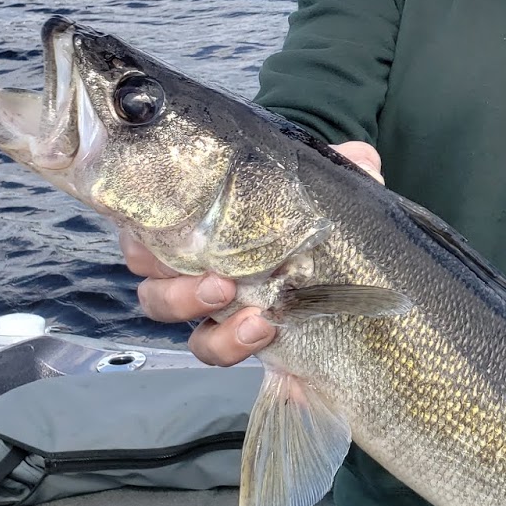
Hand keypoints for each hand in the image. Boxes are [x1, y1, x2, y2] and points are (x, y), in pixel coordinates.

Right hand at [121, 140, 382, 365]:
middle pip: (144, 263)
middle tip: (217, 276)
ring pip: (163, 304)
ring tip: (234, 299)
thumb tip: (361, 158)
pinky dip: (229, 340)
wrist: (358, 292)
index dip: (144, 218)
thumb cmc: (327, 228)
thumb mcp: (337, 195)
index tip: (169, 221)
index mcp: (207, 213)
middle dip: (167, 269)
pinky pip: (209, 347)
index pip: (150, 210)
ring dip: (189, 302)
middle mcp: (196, 254)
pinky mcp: (234, 338)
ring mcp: (210, 300)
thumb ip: (347, 172)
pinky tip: (264, 329)